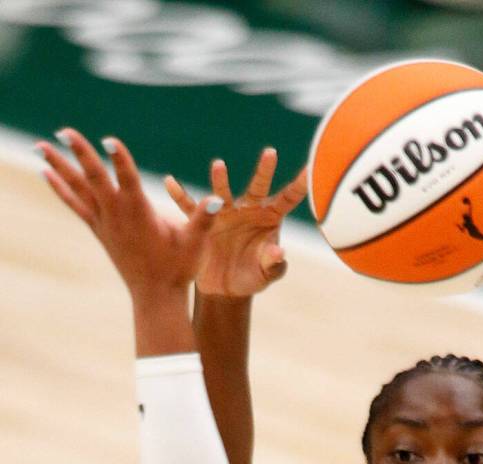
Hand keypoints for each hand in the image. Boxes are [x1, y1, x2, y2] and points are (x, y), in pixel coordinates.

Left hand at [36, 128, 219, 303]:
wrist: (155, 296)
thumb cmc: (178, 269)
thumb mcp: (195, 244)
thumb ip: (205, 218)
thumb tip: (221, 200)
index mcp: (140, 214)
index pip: (128, 180)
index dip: (120, 159)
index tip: (108, 140)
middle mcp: (117, 216)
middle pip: (95, 178)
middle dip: (80, 154)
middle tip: (64, 131)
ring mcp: (105, 223)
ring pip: (78, 189)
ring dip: (60, 166)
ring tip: (40, 145)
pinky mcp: (99, 230)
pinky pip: (75, 204)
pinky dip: (60, 188)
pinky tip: (46, 173)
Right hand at [165, 149, 307, 296]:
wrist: (225, 288)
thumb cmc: (252, 277)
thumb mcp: (265, 274)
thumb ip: (273, 264)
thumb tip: (278, 253)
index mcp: (270, 219)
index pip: (287, 199)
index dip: (299, 186)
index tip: (311, 170)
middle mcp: (248, 210)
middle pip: (258, 187)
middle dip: (264, 171)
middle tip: (270, 153)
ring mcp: (224, 213)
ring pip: (223, 193)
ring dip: (221, 180)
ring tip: (219, 166)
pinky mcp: (203, 222)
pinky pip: (190, 207)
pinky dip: (180, 195)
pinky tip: (169, 182)